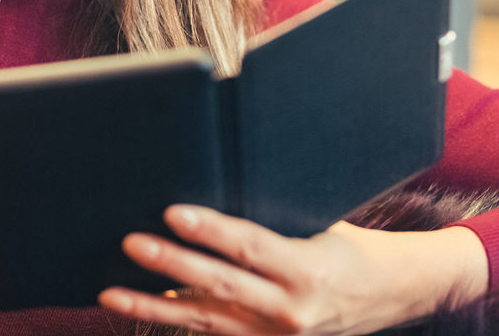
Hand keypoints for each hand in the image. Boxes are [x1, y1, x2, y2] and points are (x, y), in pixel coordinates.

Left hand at [99, 205, 487, 335]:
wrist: (389, 297)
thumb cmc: (347, 245)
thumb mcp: (320, 222)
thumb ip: (272, 214)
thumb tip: (215, 176)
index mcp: (307, 270)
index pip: (250, 246)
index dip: (210, 230)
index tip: (173, 211)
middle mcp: (290, 311)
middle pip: (220, 287)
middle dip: (171, 265)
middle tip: (131, 243)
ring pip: (204, 321)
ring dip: (152, 306)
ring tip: (109, 292)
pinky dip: (172, 322)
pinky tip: (135, 308)